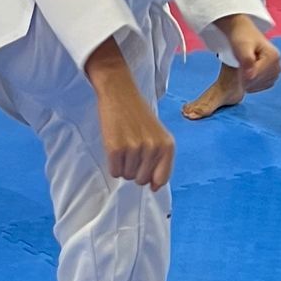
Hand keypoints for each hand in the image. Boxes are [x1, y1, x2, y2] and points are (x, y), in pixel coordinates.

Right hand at [84, 38, 173, 189]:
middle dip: (135, 170)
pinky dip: (112, 164)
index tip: (144, 171)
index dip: (151, 180)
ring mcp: (135, 148)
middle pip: (141, 180)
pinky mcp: (116, 148)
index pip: (161, 179)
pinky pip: (114, 171)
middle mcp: (154, 148)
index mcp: (168, 146)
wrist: (120, 92)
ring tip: (123, 145)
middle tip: (131, 149)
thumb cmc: (138, 115)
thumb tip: (154, 188)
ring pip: (127, 176)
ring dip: (123, 165)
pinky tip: (115, 147)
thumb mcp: (158, 134)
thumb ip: (160, 160)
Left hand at [216, 16, 280, 92]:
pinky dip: (252, 83)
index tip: (237, 66)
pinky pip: (261, 86)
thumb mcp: (242, 46)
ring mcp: (276, 72)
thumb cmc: (242, 37)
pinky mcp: (272, 76)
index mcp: (273, 57)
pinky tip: (246, 74)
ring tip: (242, 68)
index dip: (242, 75)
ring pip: (259, 85)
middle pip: (257, 81)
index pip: (255, 76)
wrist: (244, 33)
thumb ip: (247, 60)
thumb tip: (250, 76)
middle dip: (245, 77)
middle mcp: (278, 65)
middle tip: (239, 66)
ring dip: (248, 80)